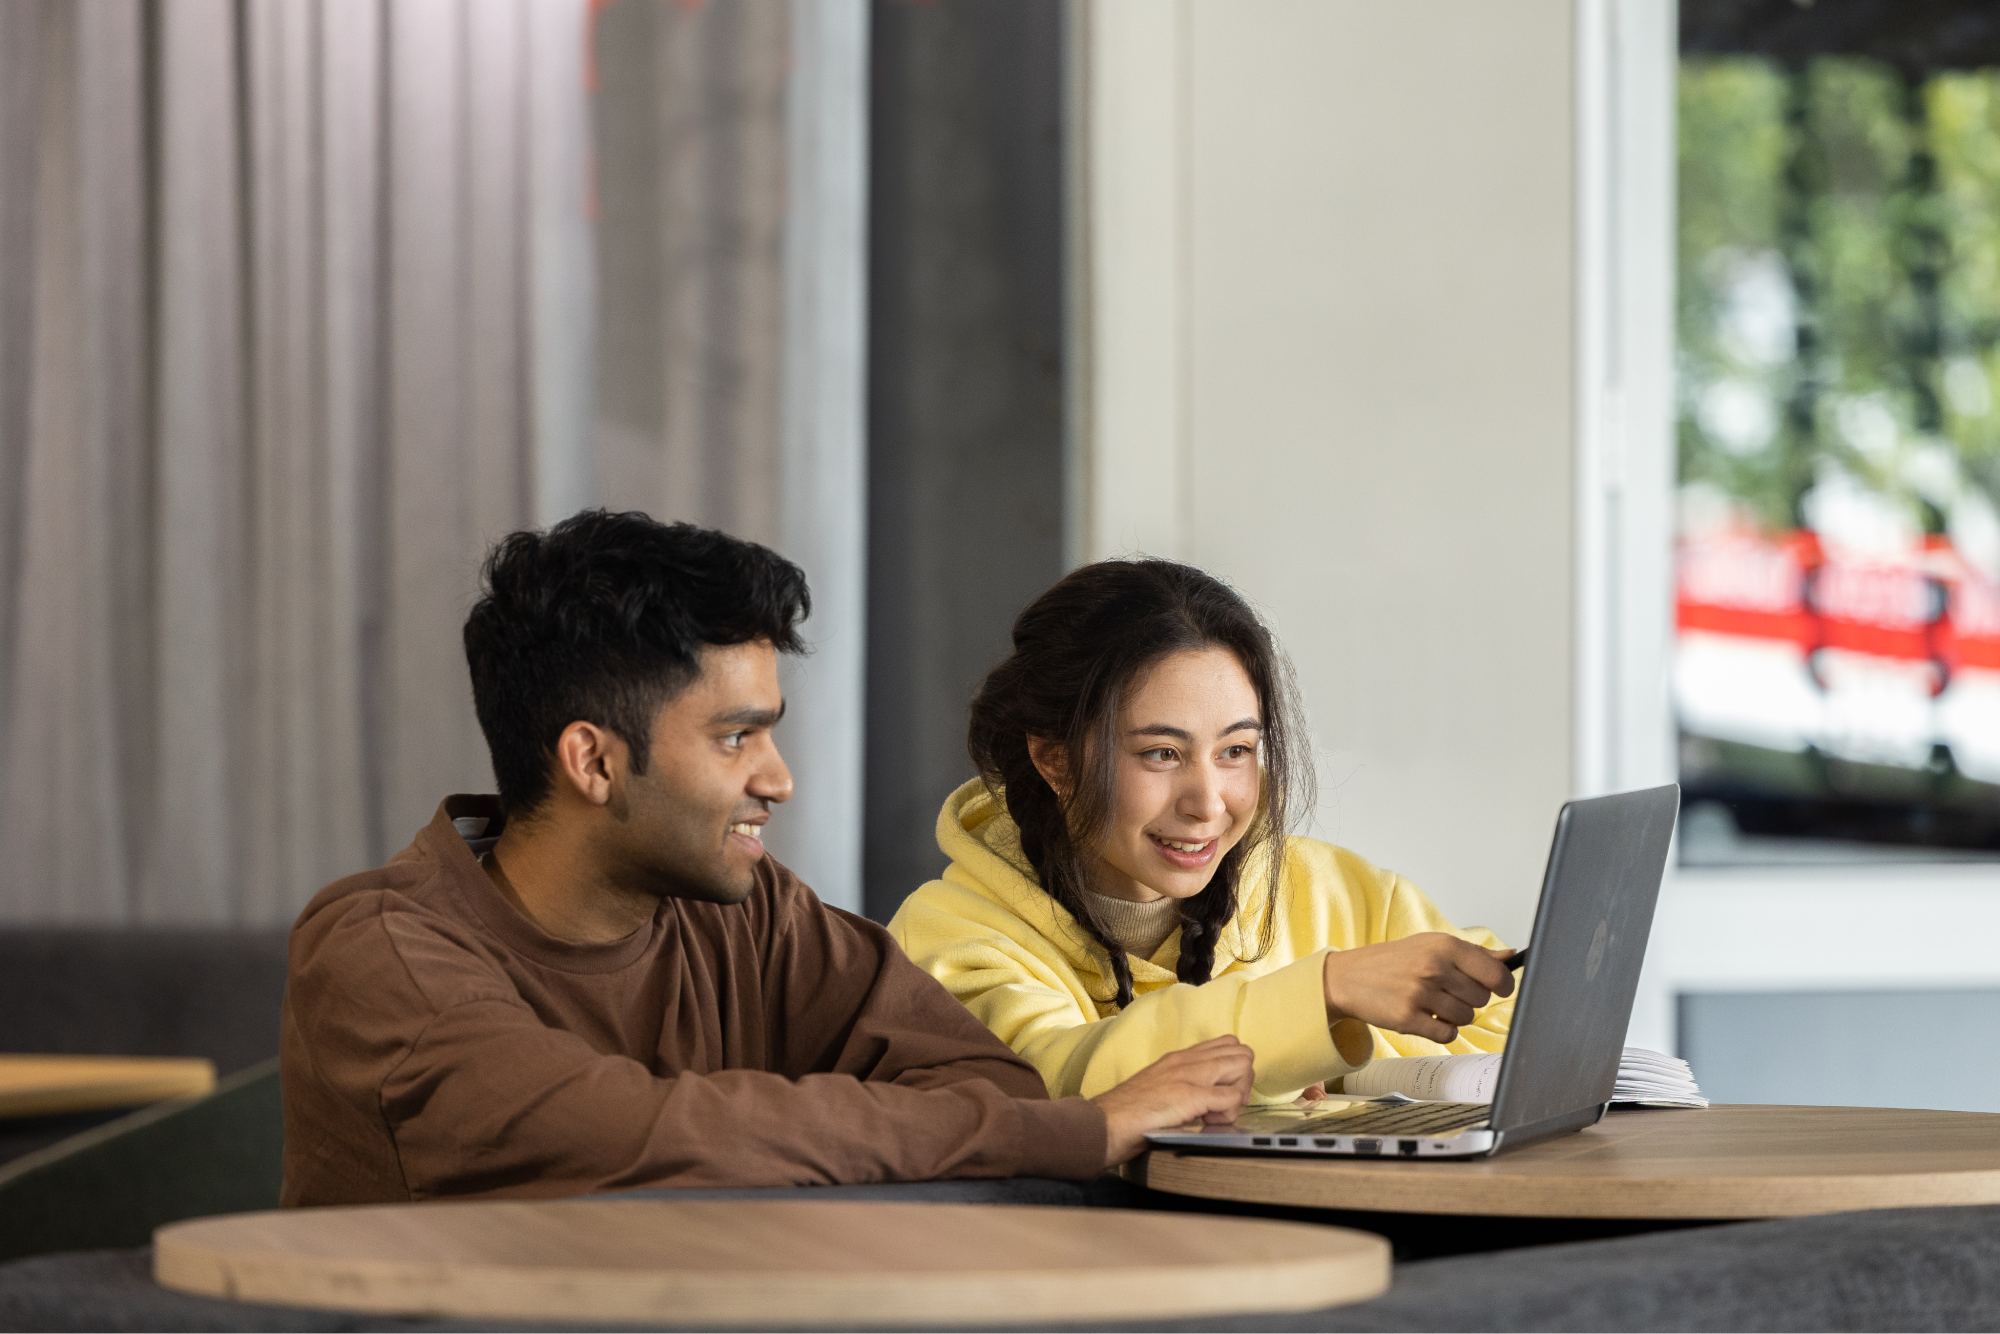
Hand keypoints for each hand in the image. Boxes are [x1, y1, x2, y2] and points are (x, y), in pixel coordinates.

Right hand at [1090, 1035, 1255, 1167]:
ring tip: (1217, 1114)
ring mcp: (1188, 1076)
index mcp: (1179, 1058)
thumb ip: (1182, 1086)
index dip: (1235, 1071)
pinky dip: (1229, 1113)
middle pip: (1242, 1052)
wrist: (1102, 1125)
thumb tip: (1210, 1102)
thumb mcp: (1159, 1090)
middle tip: (1225, 1105)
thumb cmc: (1127, 1116)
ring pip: (1242, 1066)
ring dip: (1239, 1094)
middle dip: (1243, 1081)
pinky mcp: (1188, 1096)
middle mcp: (1186, 1060)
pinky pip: (1230, 1097)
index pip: (1228, 1044)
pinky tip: (1210, 1122)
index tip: (1222, 1095)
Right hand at [1322, 934, 1515, 1044]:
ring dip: (1455, 1016)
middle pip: (1481, 999)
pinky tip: (1427, 1017)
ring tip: (1433, 1003)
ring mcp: (1420, 994)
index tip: (1499, 989)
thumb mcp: (1431, 945)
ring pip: (1466, 1018)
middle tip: (1448, 992)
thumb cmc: (1393, 960)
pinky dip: (1442, 1030)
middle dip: (1470, 999)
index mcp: (1443, 945)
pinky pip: (1447, 1035)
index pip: (1495, 973)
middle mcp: (1433, 967)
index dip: (1503, 985)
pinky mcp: (1408, 1019)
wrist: (1348, 977)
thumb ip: (1472, 953)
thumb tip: (1510, 956)